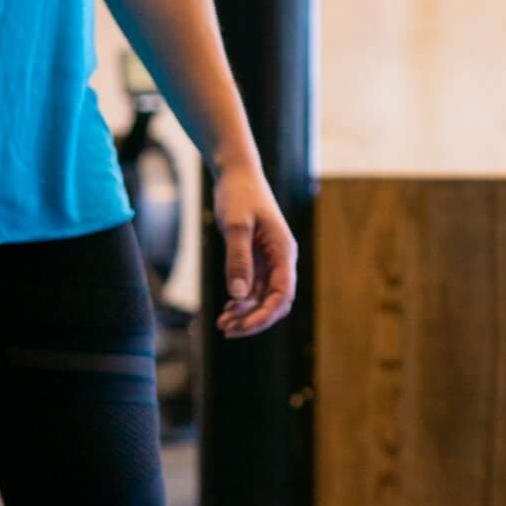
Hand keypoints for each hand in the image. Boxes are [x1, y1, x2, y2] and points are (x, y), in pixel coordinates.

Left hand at [212, 166, 298, 338]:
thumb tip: (239, 296)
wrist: (238, 175)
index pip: (283, 294)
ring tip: (222, 324)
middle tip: (227, 330)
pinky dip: (243, 302)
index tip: (241, 327)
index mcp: (283, 251)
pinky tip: (227, 309)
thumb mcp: (235, 226)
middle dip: (255, 319)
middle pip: (277, 301)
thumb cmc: (238, 196)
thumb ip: (238, 260)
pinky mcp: (258, 258)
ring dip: (247, 313)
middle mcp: (282, 258)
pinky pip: (255, 288)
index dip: (264, 315)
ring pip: (265, 297)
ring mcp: (271, 259)